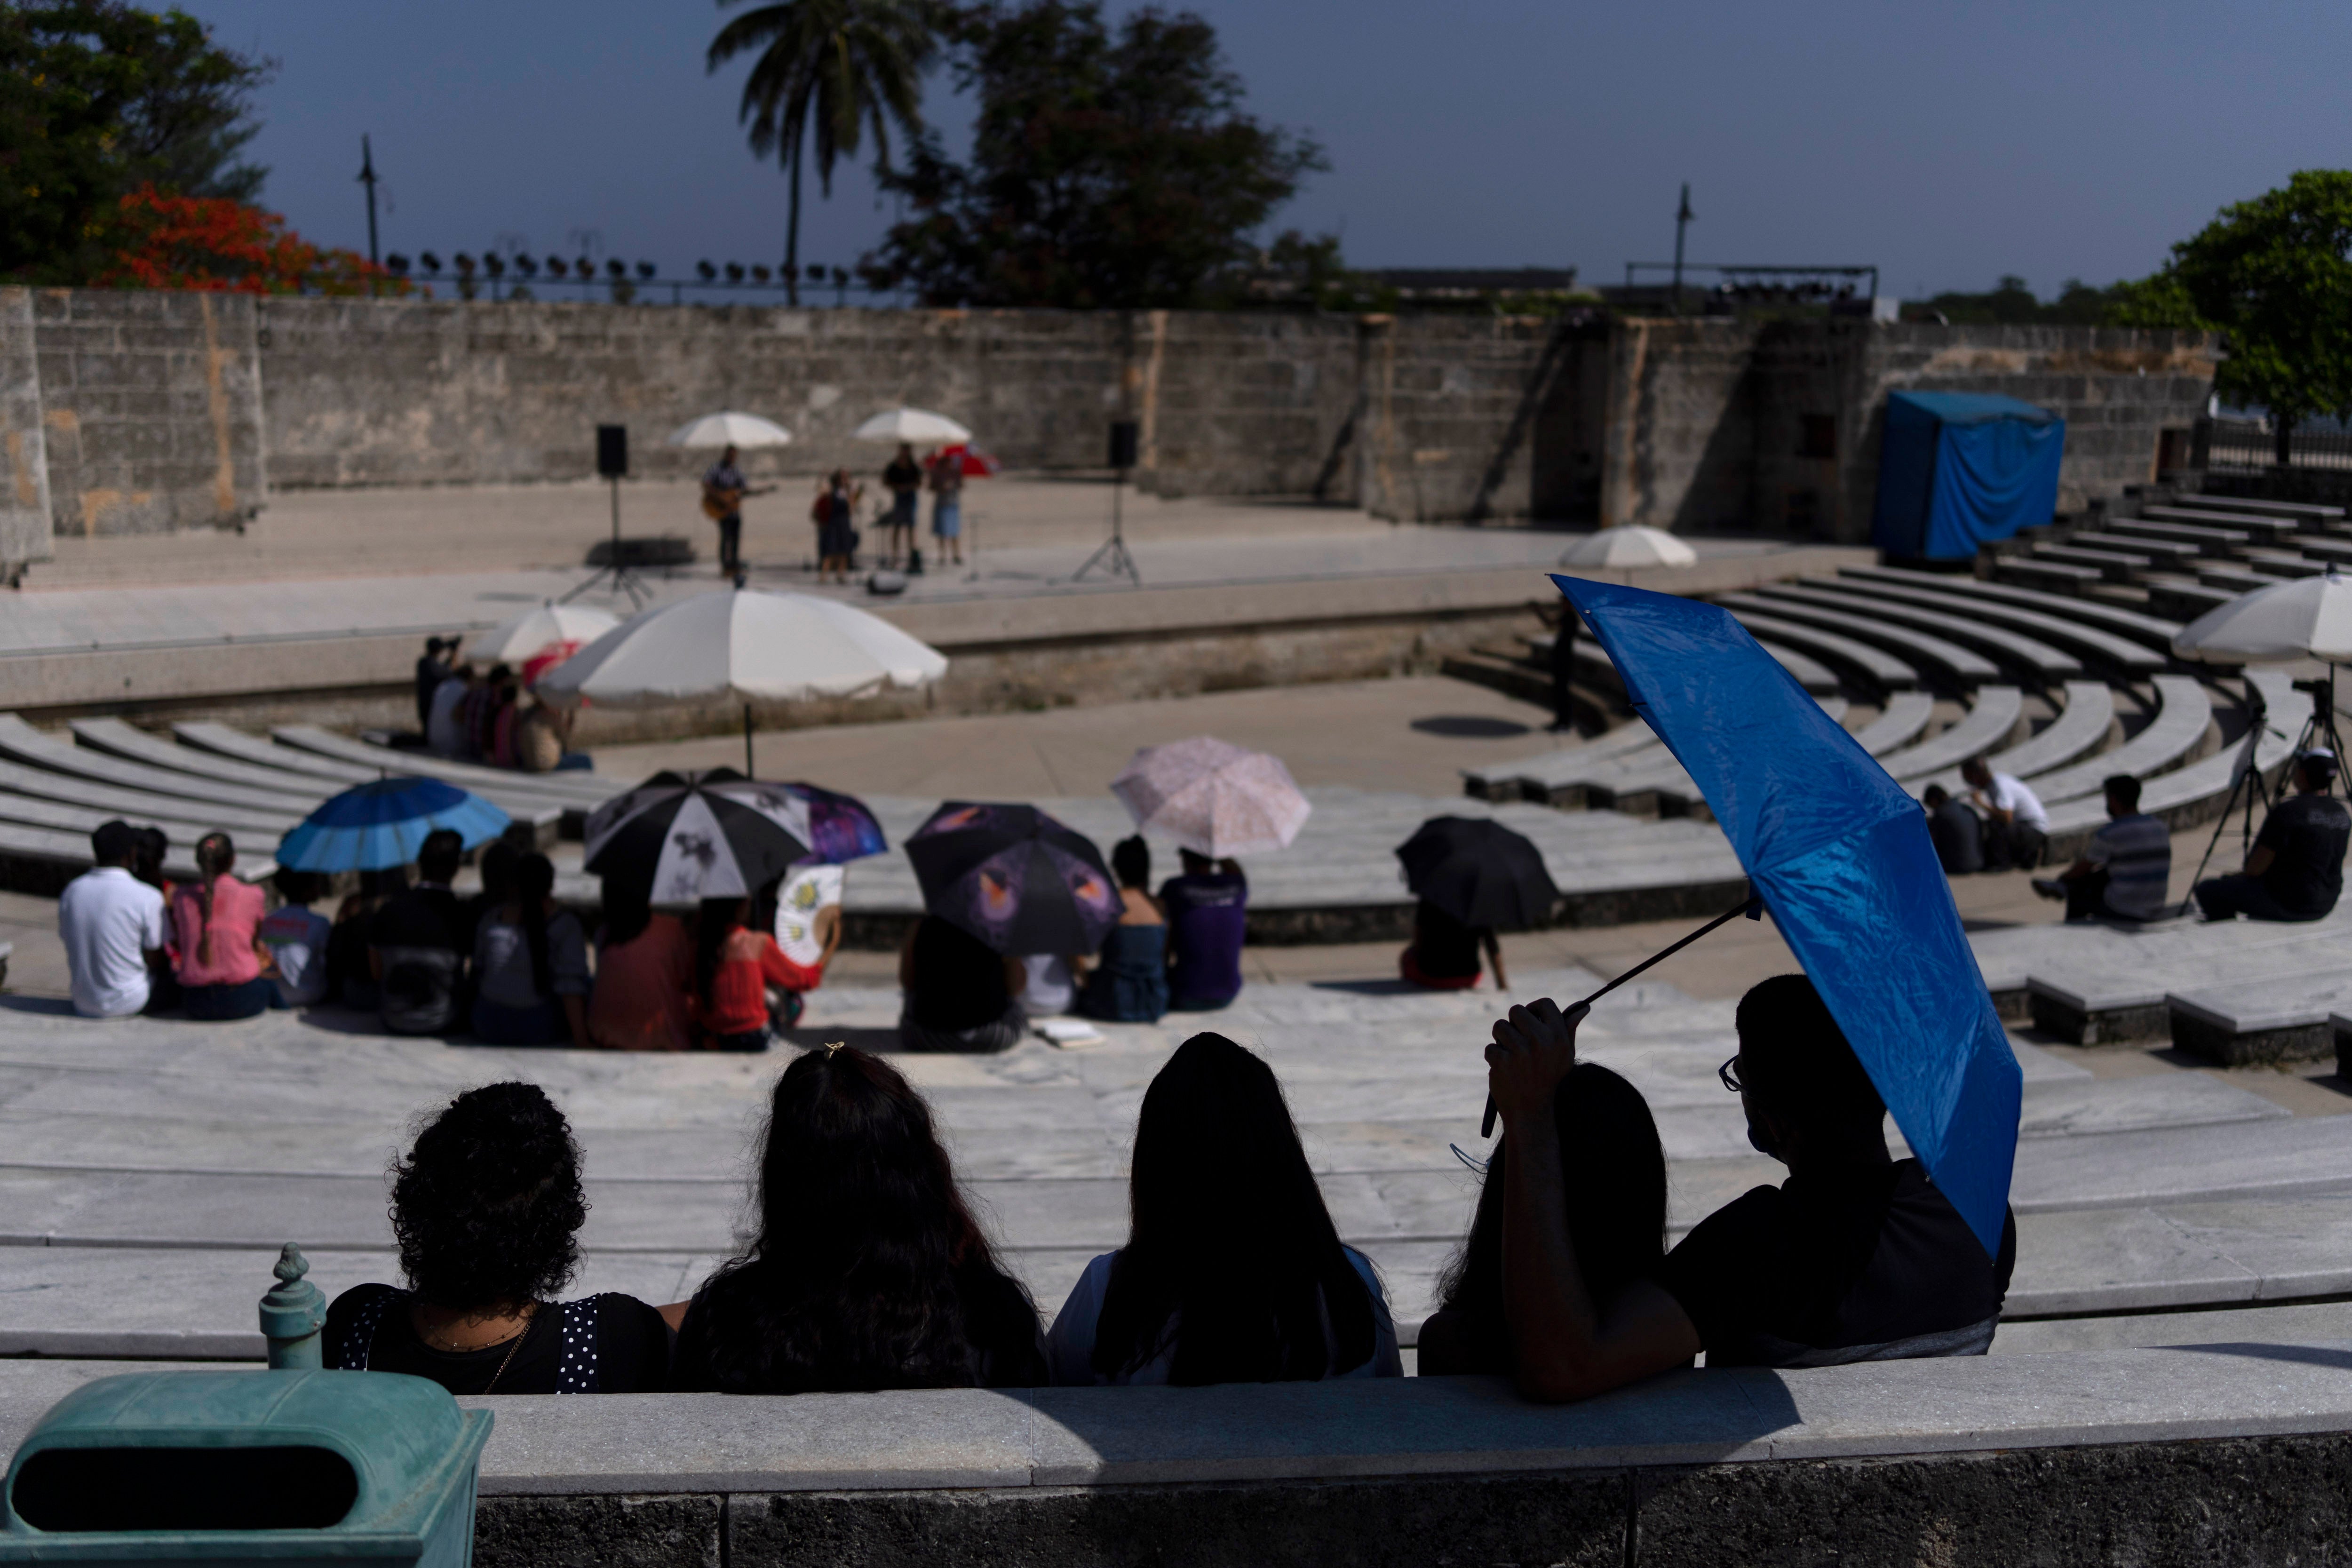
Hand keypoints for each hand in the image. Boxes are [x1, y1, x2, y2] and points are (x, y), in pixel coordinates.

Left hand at [1485, 997, 1586, 1134]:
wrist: (1530, 1111)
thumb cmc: (1548, 1078)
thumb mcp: (1564, 1055)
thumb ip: (1569, 1029)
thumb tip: (1584, 1006)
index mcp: (1559, 1037)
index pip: (1545, 1003)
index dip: (1534, 1008)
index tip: (1530, 1019)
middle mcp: (1541, 1042)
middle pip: (1516, 1011)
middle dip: (1513, 1024)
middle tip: (1517, 1040)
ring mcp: (1520, 1052)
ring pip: (1499, 1027)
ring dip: (1501, 1040)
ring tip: (1511, 1055)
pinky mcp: (1502, 1061)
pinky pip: (1490, 1047)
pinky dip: (1493, 1058)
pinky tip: (1504, 1070)